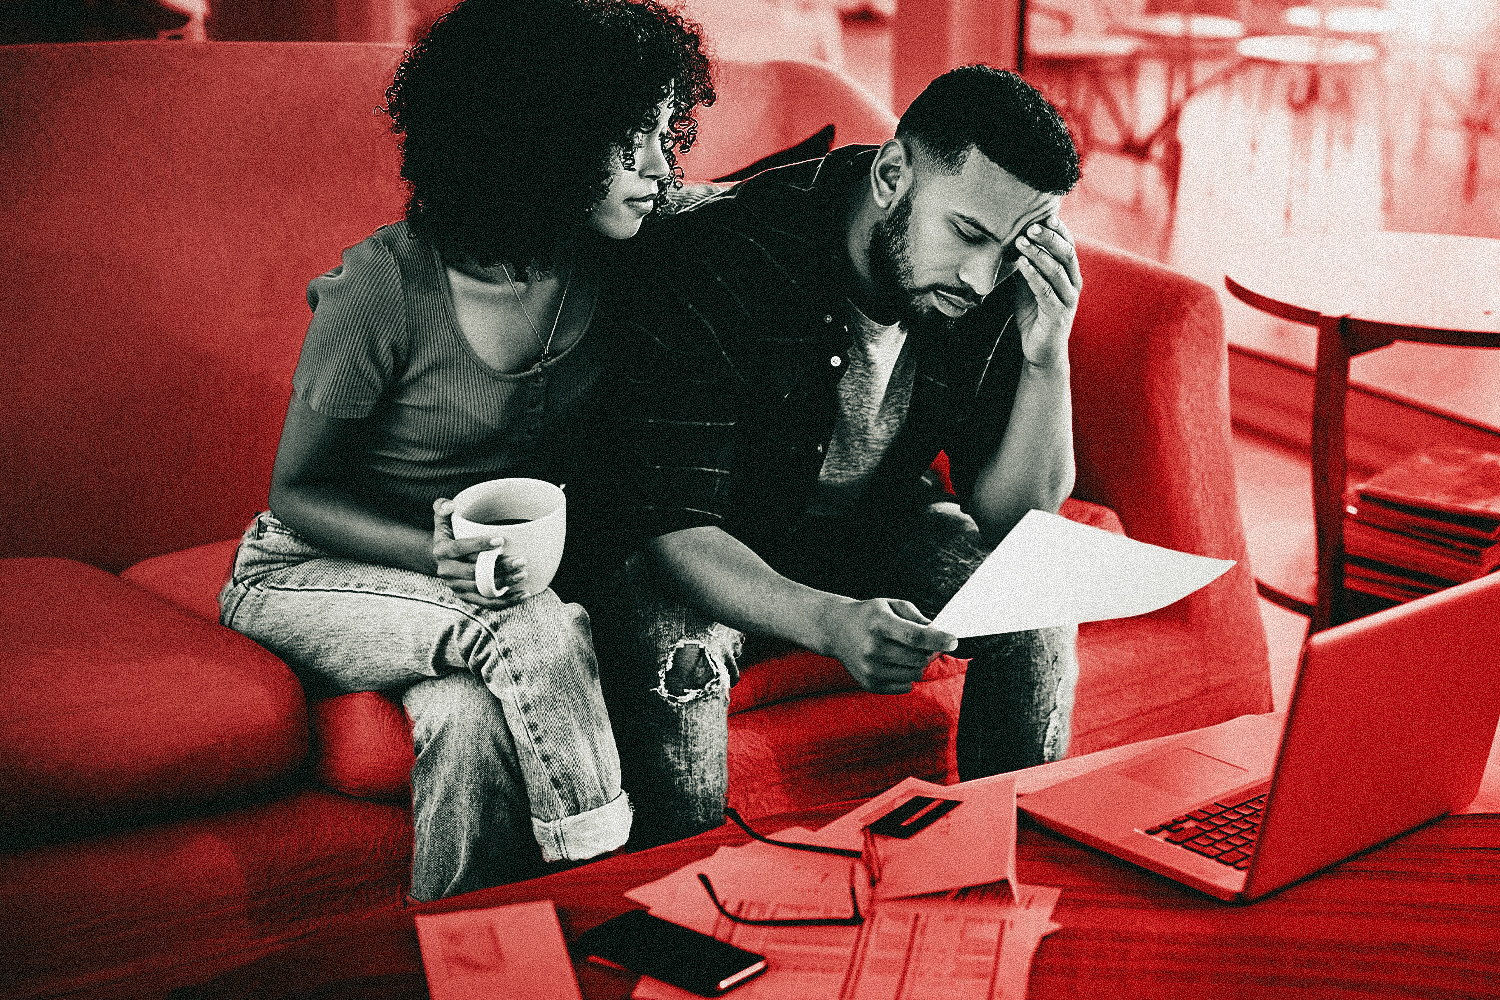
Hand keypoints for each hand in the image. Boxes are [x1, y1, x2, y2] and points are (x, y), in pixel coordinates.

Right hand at [431, 498, 528, 609]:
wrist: (444, 559)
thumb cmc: (449, 535)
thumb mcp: (443, 519)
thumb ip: (442, 507)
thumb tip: (450, 505)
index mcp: (441, 551)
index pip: (459, 548)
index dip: (479, 545)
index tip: (502, 540)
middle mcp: (446, 571)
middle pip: (474, 573)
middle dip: (499, 568)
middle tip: (521, 560)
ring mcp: (456, 586)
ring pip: (482, 589)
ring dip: (505, 583)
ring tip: (523, 574)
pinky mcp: (467, 597)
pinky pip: (488, 603)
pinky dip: (507, 601)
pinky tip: (523, 594)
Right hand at [823, 598, 957, 694]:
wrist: (835, 629)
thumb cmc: (869, 615)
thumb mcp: (891, 605)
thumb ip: (917, 617)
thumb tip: (938, 633)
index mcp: (879, 624)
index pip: (914, 636)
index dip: (937, 640)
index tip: (954, 641)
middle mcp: (872, 648)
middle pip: (917, 658)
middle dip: (930, 652)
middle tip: (928, 644)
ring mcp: (870, 669)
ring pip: (914, 674)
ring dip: (919, 664)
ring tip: (908, 652)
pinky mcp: (870, 683)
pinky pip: (904, 687)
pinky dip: (908, 677)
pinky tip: (897, 663)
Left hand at [1010, 217, 1080, 369]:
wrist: (1040, 349)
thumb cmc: (1034, 314)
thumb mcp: (1029, 284)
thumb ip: (1027, 264)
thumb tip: (1011, 239)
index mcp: (1069, 273)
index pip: (1068, 245)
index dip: (1058, 230)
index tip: (1043, 215)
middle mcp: (1074, 284)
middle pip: (1066, 253)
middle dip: (1049, 237)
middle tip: (1030, 226)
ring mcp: (1068, 299)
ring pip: (1057, 270)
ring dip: (1038, 254)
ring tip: (1021, 241)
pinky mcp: (1058, 314)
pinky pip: (1046, 291)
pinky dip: (1034, 275)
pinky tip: (1022, 264)